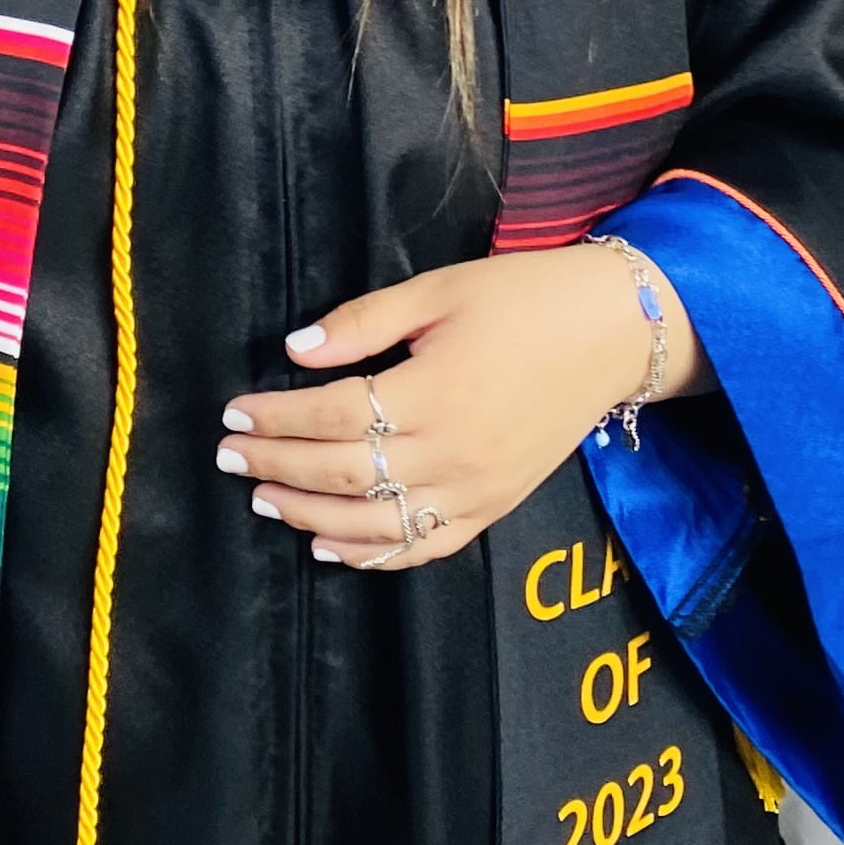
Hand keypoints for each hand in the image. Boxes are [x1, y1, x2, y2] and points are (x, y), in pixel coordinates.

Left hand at [219, 245, 697, 573]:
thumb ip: (365, 321)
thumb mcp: (440, 289)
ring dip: (310, 516)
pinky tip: (331, 545)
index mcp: (436, 391)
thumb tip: (296, 349)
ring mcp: (477, 489)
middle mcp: (454, 452)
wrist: (614, 331)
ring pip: (376, 523)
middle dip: (277, 466)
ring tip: (263, 499)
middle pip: (343, 473)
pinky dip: (374, 555)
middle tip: (229, 457)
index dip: (276, 417)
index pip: (333, 415)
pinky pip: (426, 546)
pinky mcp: (495, 507)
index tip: (234, 412)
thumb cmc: (524, 297)